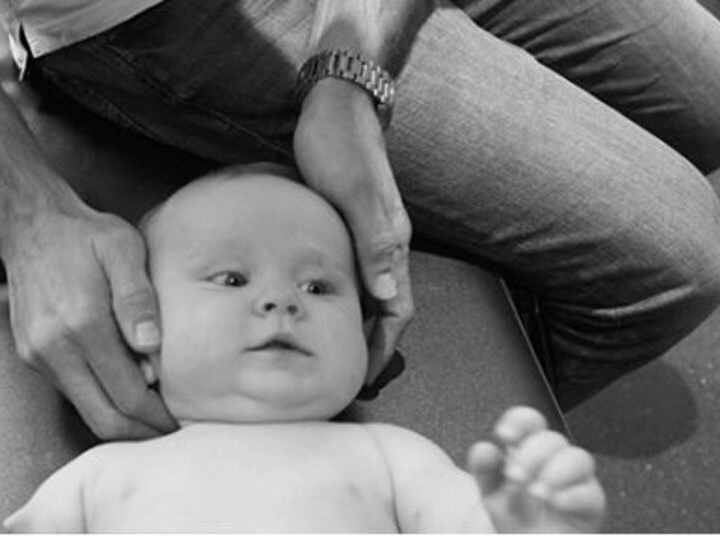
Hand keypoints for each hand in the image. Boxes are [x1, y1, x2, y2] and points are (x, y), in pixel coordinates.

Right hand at [0, 199, 176, 439]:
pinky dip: (98, 398)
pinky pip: (70, 391)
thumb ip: (138, 298)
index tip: (178, 421)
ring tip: (151, 411)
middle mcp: (54, 347)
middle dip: (139, 431)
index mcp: (82, 323)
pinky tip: (122, 387)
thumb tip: (151, 347)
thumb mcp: (122, 250)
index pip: (126, 393)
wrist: (29, 225)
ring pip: (84, 408)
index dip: (156, 415)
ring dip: (119, 417)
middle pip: (102, 416)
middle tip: (168, 431)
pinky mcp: (30, 354)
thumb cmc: (82, 235)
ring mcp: (37, 354)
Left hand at [294, 78, 413, 391]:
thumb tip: (387, 294)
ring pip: (373, 293)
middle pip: (388, 309)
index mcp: (390, 241)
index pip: (397, 310)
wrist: (337, 103)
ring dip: (359, 324)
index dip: (383, 347)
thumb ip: (372, 241)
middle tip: (346, 377)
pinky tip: (322, 304)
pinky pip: (356, 272)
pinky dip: (345, 298)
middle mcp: (386, 242)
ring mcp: (371, 232)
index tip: (363, 377)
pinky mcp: (352, 223)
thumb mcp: (350, 192)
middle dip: (372, 346)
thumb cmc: (338, 143)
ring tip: (333, 351)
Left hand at [468, 406, 605, 532]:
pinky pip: (590, 495)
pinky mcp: (590, 508)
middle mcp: (555, 459)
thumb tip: (485, 449)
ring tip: (534, 492)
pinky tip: (554, 501)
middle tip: (513, 476)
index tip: (503, 435)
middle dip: (531, 455)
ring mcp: (576, 481)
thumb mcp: (490, 489)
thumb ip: (484, 467)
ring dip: (554, 472)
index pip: (530, 421)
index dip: (519, 422)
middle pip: (552, 439)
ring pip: (579, 460)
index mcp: (530, 447)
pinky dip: (572, 496)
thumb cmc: (512, 513)